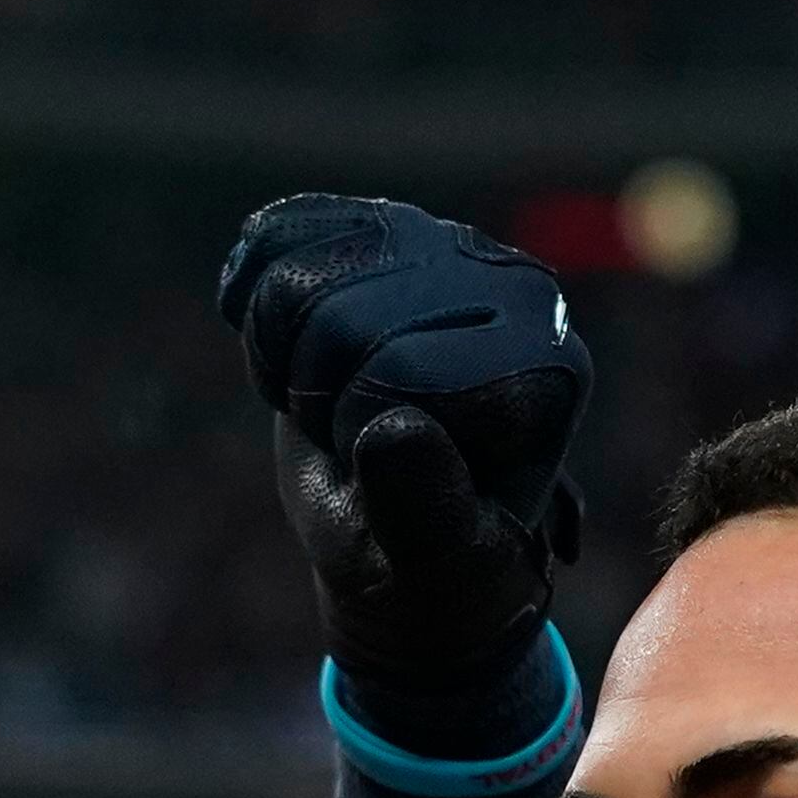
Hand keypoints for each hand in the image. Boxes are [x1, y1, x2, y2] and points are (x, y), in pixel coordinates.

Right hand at [215, 193, 589, 704]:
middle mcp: (512, 292)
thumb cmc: (431, 565)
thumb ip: (422, 506)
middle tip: (356, 442)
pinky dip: (253, 295)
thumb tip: (391, 427)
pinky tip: (288, 342)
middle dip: (317, 396)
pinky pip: (278, 233)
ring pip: (297, 274)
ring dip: (285, 356)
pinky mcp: (388, 232)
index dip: (356, 432)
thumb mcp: (433, 563)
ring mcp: (447, 250)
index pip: (396, 370)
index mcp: (545, 371)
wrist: (401, 539)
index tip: (388, 477)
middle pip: (340, 317)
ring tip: (333, 402)